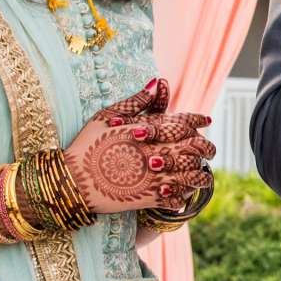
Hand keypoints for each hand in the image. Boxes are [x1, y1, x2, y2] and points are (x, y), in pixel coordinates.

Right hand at [64, 81, 215, 214]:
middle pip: (192, 147)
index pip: (182, 122)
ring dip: (198, 174)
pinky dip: (182, 195)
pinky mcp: (147, 198)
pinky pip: (175, 197)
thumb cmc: (87, 145)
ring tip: (201, 175)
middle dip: (205, 147)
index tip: (206, 120)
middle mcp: (153, 151)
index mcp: (146, 130)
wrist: (72, 181)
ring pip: (189, 174)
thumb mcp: (107, 115)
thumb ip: (137, 101)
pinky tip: (183, 194)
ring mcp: (152, 176)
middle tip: (209, 149)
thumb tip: (160, 82)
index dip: (197, 120)